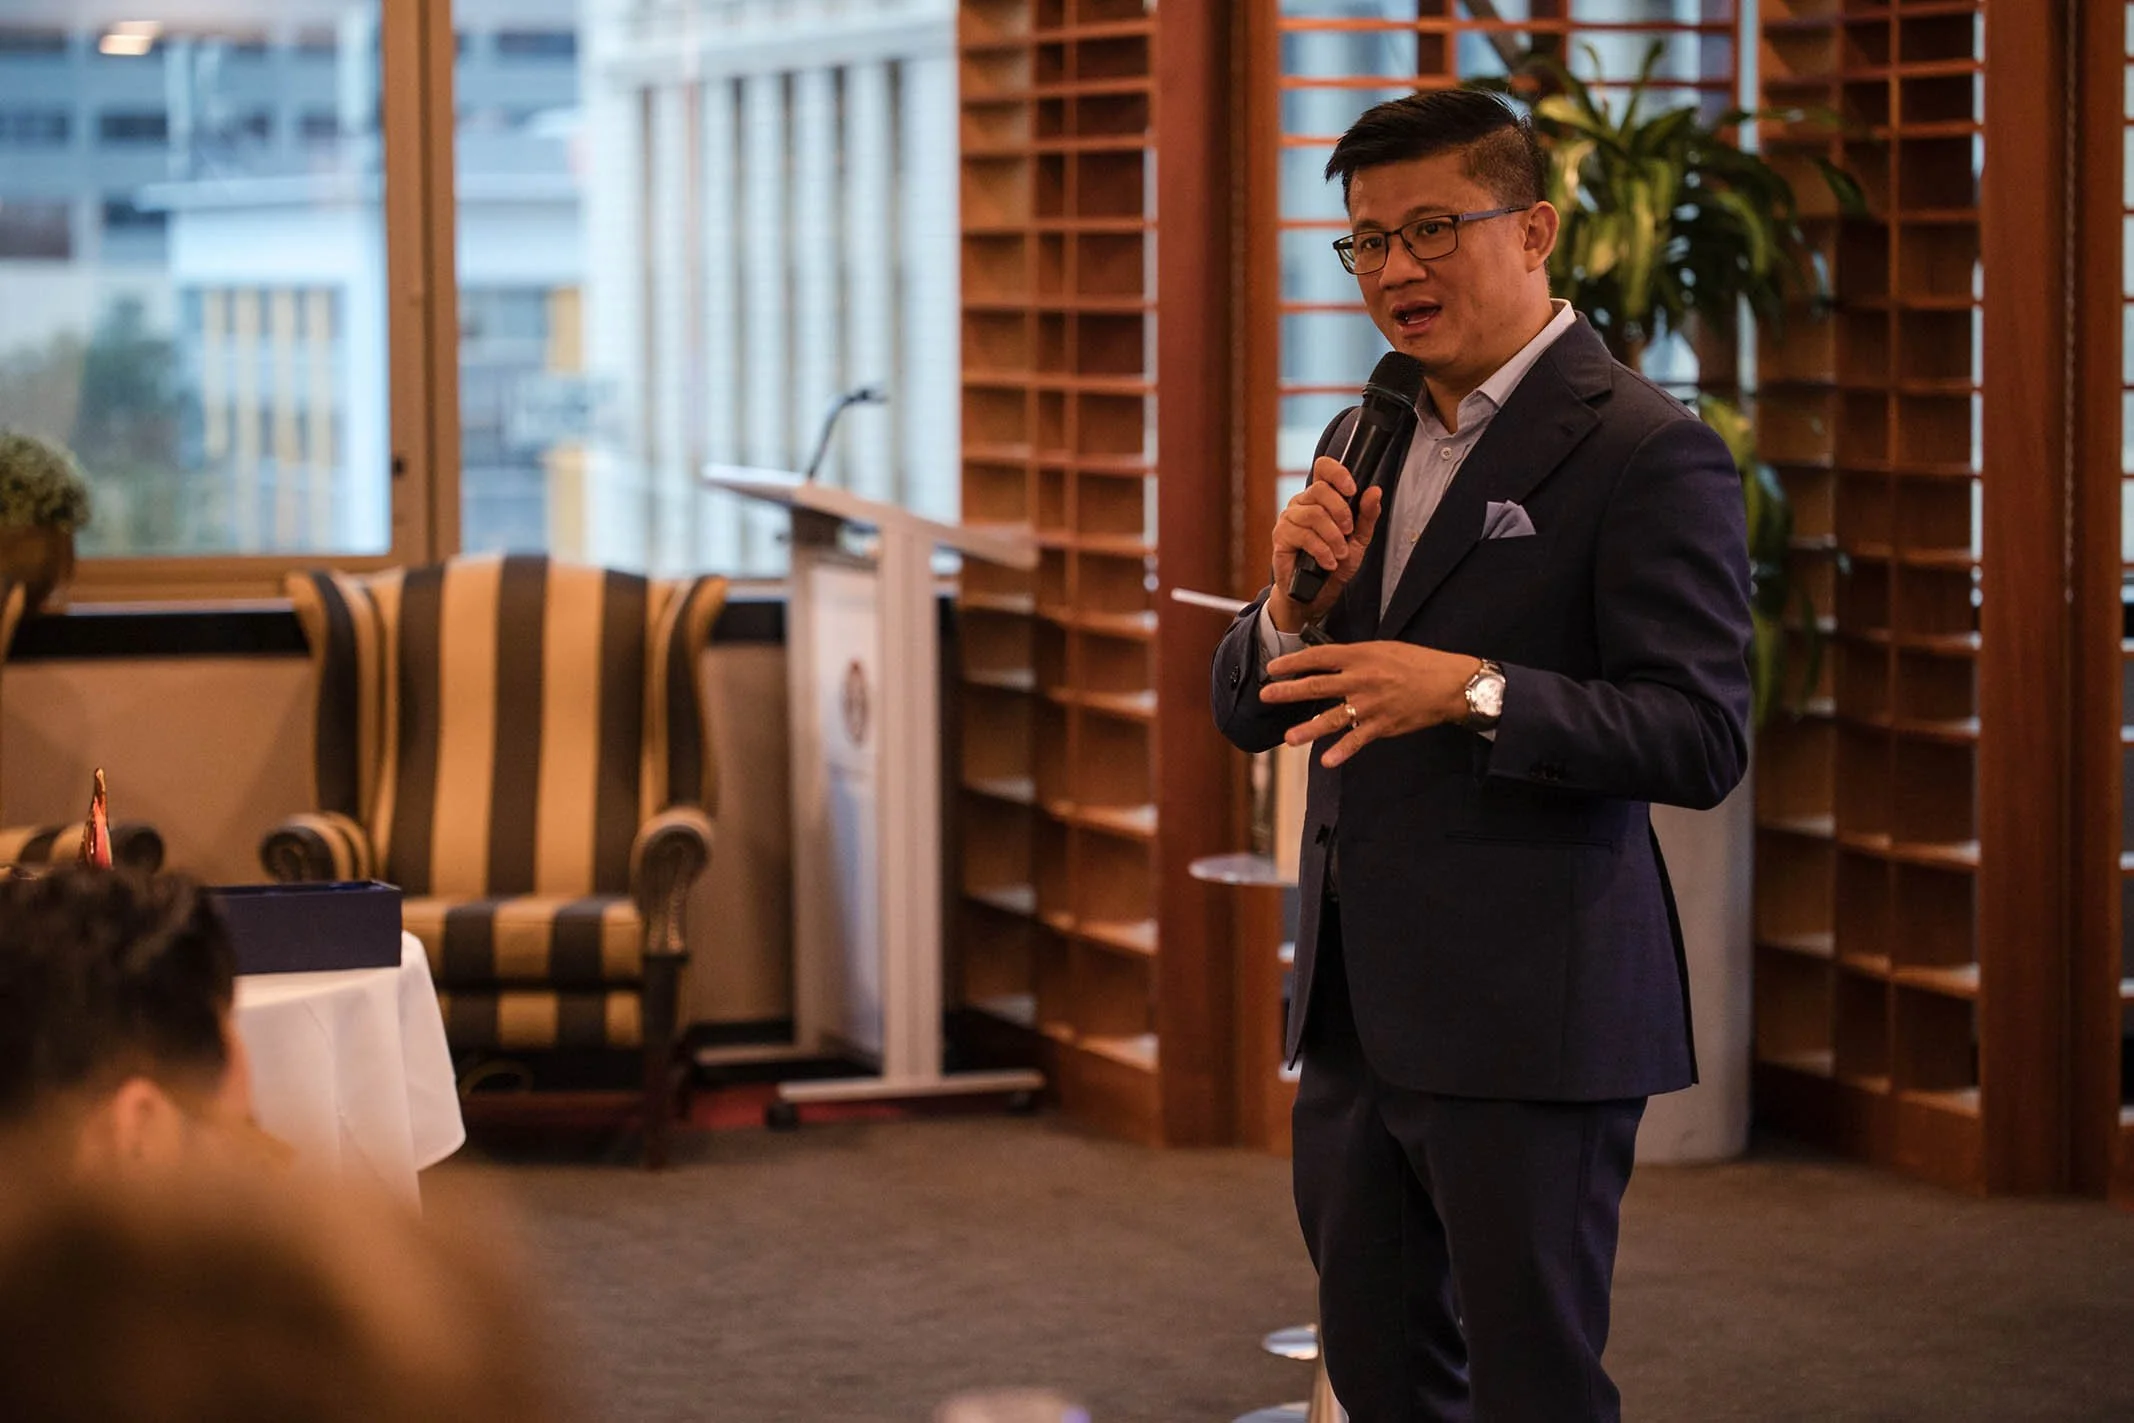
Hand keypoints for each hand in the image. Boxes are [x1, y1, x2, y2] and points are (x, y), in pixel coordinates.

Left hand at [1261, 641, 1482, 767]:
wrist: (1448, 684)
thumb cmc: (1417, 663)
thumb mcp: (1383, 649)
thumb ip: (1354, 657)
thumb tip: (1326, 661)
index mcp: (1361, 656)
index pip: (1319, 657)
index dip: (1293, 663)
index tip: (1273, 669)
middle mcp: (1362, 679)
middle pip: (1318, 685)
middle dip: (1289, 691)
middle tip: (1266, 696)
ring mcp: (1371, 704)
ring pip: (1333, 717)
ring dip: (1309, 728)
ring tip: (1288, 738)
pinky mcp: (1383, 725)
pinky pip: (1358, 740)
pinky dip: (1342, 751)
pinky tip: (1326, 761)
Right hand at [1268, 456, 1384, 631]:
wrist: (1314, 593)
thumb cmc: (1334, 563)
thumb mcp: (1358, 539)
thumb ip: (1366, 516)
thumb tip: (1375, 491)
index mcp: (1320, 498)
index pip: (1323, 468)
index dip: (1337, 473)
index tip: (1352, 489)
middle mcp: (1302, 503)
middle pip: (1320, 490)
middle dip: (1341, 512)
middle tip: (1348, 532)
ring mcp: (1289, 519)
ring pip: (1314, 514)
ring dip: (1333, 537)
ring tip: (1340, 553)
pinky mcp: (1281, 537)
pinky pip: (1304, 535)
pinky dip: (1322, 550)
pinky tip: (1328, 562)